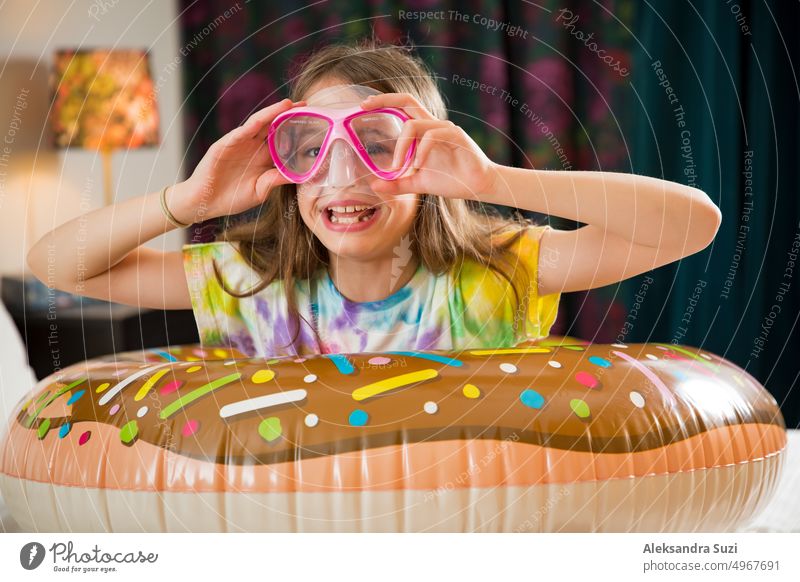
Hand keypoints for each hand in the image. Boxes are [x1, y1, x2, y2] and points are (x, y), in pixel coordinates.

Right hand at [168, 98, 305, 222]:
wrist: (205, 203)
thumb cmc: (232, 197)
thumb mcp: (260, 191)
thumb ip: (276, 180)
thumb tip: (299, 175)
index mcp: (262, 157)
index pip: (282, 139)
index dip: (295, 131)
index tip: (312, 124)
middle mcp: (252, 147)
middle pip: (272, 126)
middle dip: (287, 115)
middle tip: (305, 105)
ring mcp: (238, 144)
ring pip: (257, 124)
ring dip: (271, 113)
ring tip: (287, 104)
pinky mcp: (223, 146)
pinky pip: (238, 134)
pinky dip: (249, 126)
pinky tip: (260, 120)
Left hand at [359, 92, 498, 199]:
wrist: (478, 186)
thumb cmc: (450, 180)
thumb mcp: (417, 184)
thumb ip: (397, 183)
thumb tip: (374, 186)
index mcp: (424, 131)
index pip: (402, 107)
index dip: (384, 102)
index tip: (363, 105)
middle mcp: (433, 125)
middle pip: (407, 100)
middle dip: (385, 100)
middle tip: (364, 106)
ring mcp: (444, 129)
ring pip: (414, 125)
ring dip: (401, 147)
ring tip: (398, 167)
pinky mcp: (456, 137)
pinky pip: (432, 136)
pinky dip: (421, 151)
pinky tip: (418, 167)